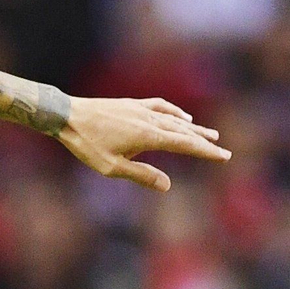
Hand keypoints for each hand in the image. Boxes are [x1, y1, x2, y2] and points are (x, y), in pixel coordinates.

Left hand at [56, 96, 230, 190]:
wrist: (65, 114)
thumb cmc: (85, 143)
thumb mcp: (111, 167)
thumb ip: (141, 175)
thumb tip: (168, 185)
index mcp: (147, 136)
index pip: (184, 144)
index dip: (205, 151)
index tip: (224, 156)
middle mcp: (147, 119)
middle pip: (183, 130)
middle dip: (204, 141)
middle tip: (224, 148)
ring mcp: (138, 108)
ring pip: (172, 118)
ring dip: (192, 126)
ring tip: (209, 133)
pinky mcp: (129, 103)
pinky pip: (158, 105)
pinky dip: (173, 111)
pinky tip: (180, 115)